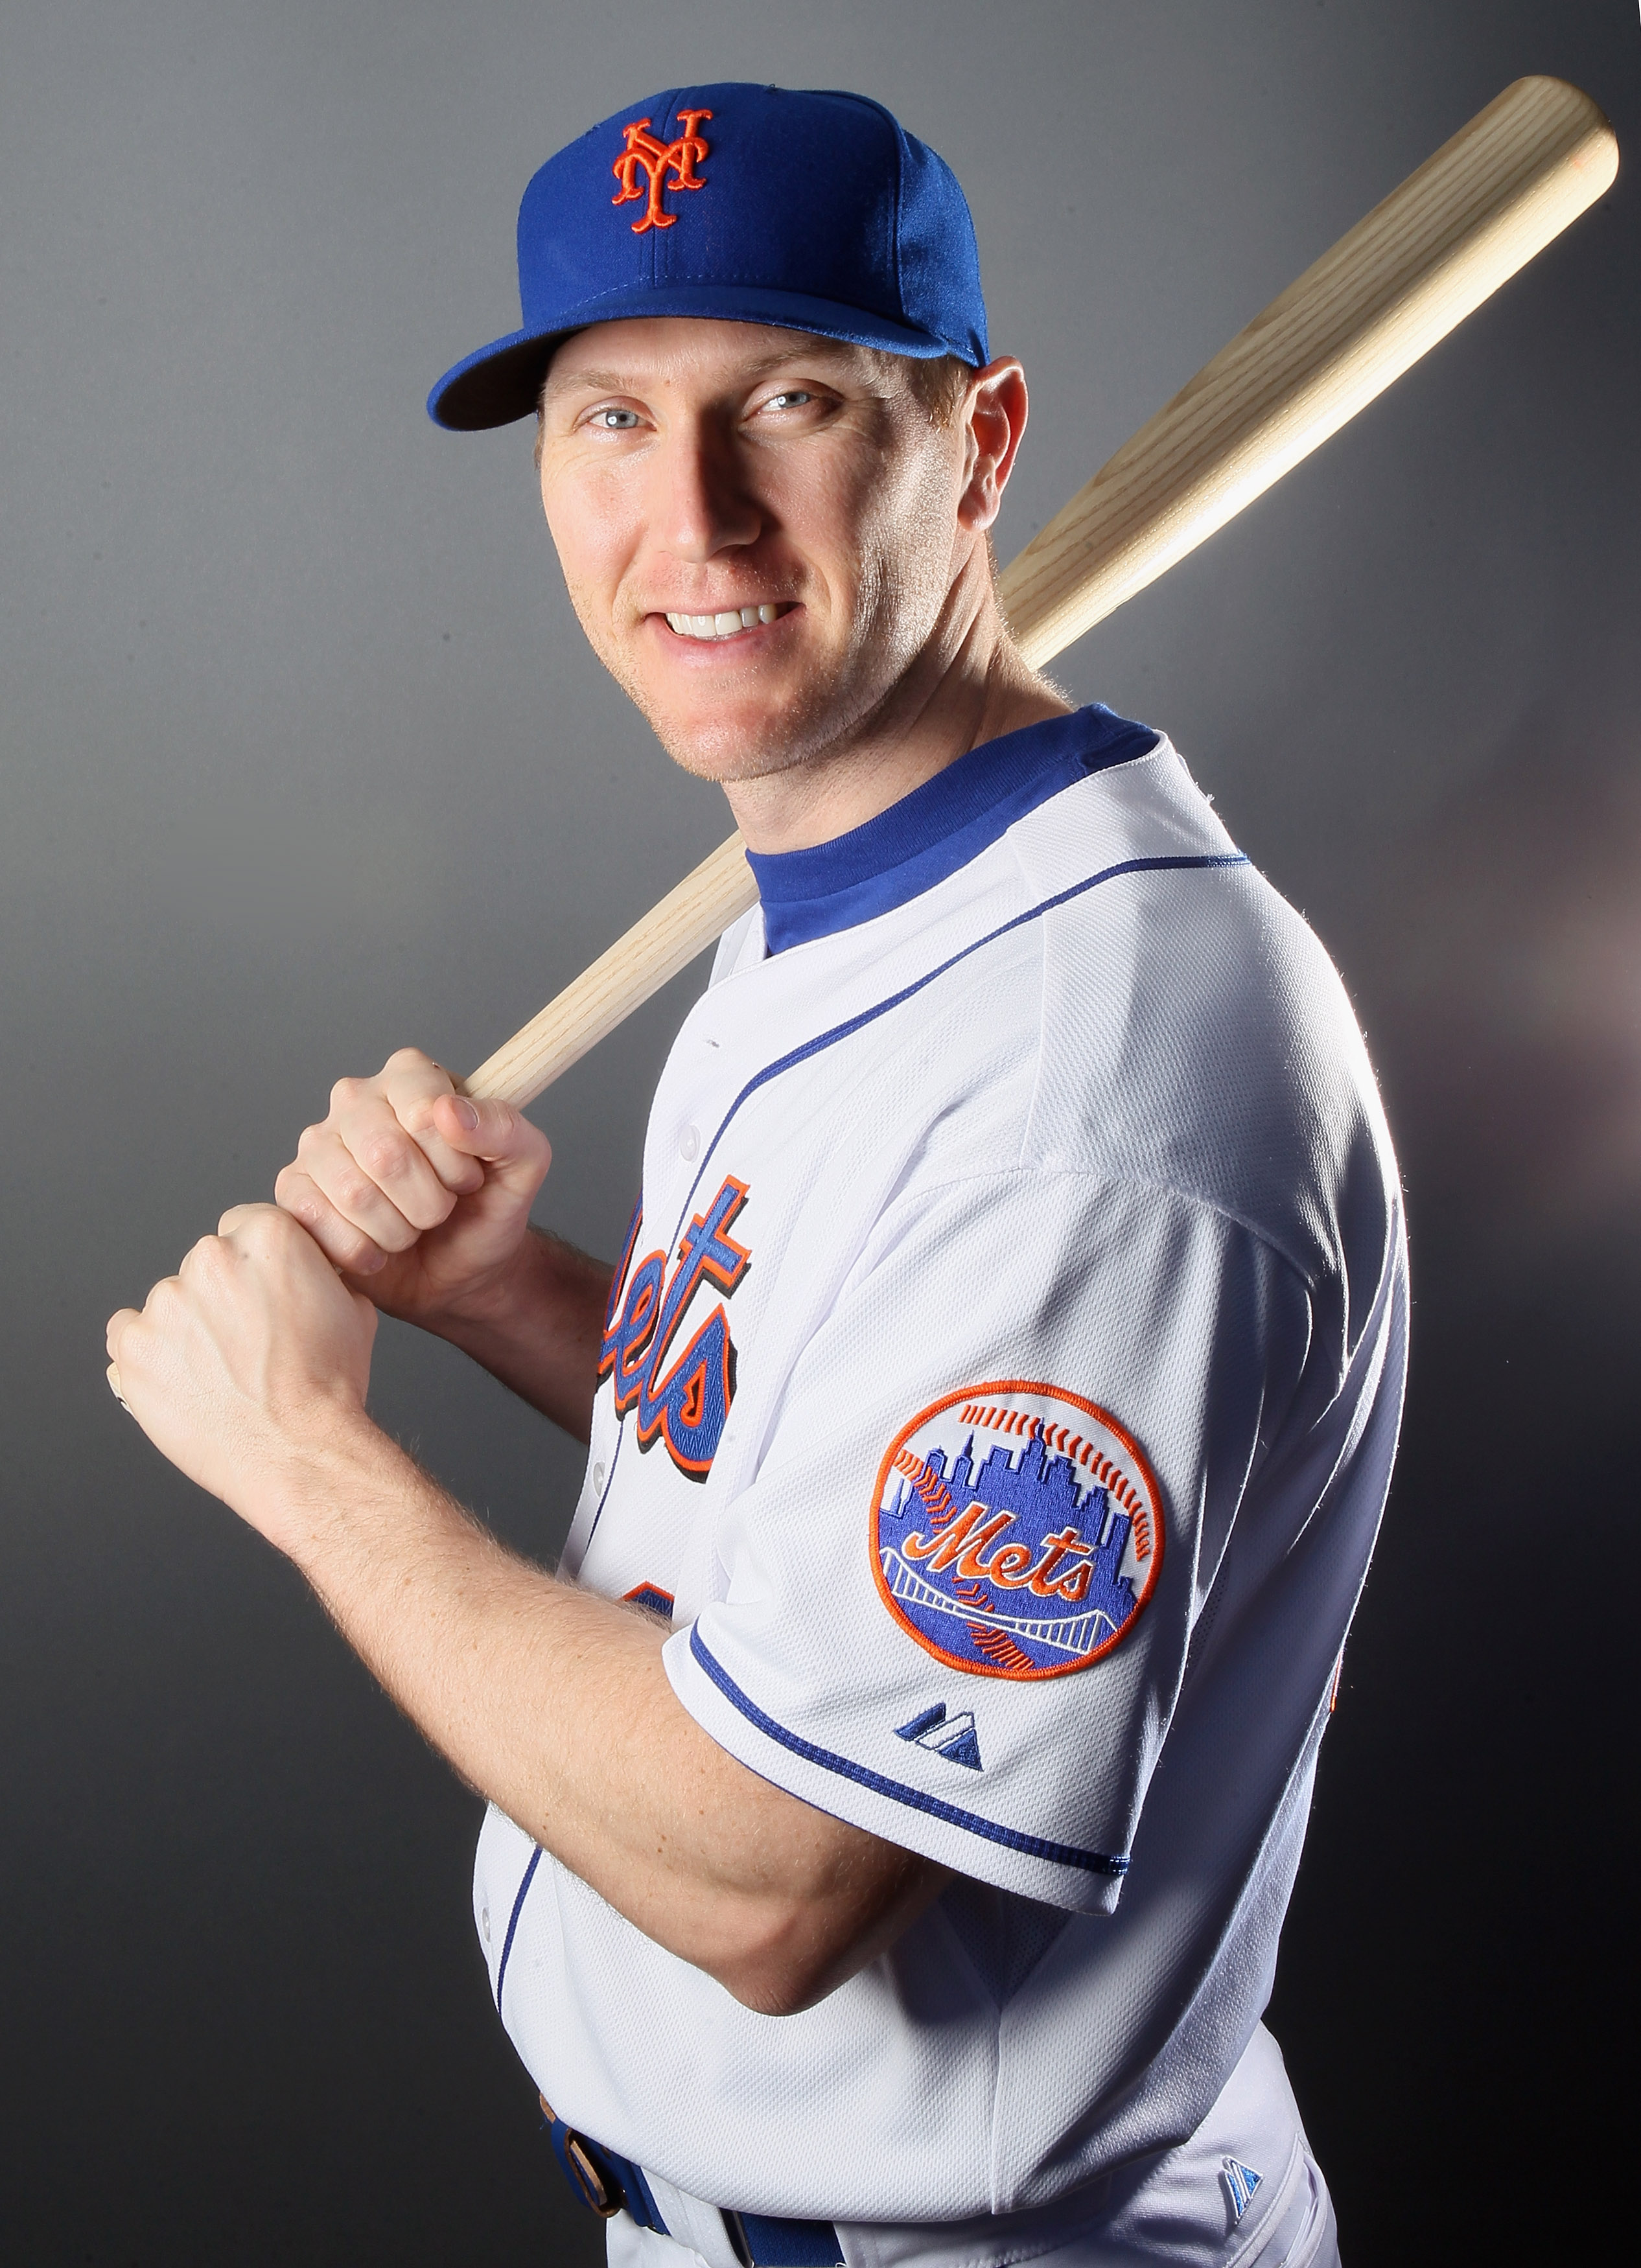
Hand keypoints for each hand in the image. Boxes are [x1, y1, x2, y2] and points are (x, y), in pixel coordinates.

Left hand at [106, 1204, 378, 1527]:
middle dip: (220, 1296)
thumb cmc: (327, 1389)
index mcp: (266, 1239)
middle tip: (245, 1342)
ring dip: (186, 1328)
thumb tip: (306, 1269)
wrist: (298, 1451)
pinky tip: (183, 1379)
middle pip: (205, 1264)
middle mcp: (210, 1259)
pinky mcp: (133, 1345)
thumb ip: (318, 1273)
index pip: (245, 1226)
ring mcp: (165, 1303)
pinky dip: (149, 1355)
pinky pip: (127, 1336)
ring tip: (218, 1372)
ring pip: (169, 1303)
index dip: (255, 1266)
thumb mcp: (353, 1309)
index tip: (258, 1293)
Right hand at [273, 1048, 551, 1330]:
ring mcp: (318, 1144)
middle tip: (440, 1209)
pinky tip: (379, 1249)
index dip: (455, 1162)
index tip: (469, 1178)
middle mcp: (356, 1099)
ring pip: (352, 1192)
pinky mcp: (294, 1191)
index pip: (424, 1112)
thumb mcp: (524, 1165)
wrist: (461, 1270)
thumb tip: (447, 1112)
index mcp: (411, 1075)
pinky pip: (315, 1221)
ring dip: (397, 1229)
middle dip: (428, 1201)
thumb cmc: (488, 1208)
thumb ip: (505, 1128)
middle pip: (385, 1154)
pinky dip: (361, 1251)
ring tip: (411, 1228)